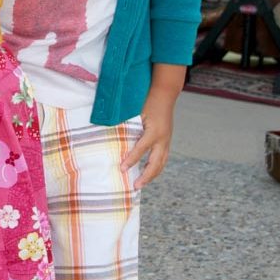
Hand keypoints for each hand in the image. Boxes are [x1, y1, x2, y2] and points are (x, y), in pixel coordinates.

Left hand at [121, 64, 184, 188]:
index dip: (131, 160)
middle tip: (135, 186)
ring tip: (141, 184)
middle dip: (146, 176)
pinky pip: (163, 158)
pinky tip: (148, 173)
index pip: (141, 149)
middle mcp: (163, 138)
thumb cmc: (147, 100)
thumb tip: (111, 136)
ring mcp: (167, 140)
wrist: (165, 93)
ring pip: (161, 163)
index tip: (122, 169)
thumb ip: (127, 124)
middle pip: (156, 163)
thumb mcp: (136, 111)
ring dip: (152, 175)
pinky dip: (156, 167)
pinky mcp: (167, 140)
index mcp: (154, 131)